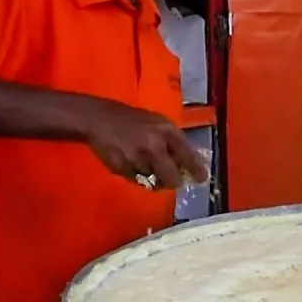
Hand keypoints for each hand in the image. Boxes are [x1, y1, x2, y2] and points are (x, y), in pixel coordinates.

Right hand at [81, 100, 208, 188]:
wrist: (99, 119)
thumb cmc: (132, 120)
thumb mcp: (157, 123)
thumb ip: (172, 142)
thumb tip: (187, 165)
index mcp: (166, 131)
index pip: (188, 155)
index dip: (197, 170)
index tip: (203, 179)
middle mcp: (154, 145)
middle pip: (172, 178)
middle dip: (173, 181)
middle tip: (173, 180)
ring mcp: (138, 159)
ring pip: (154, 182)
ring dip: (153, 178)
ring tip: (145, 163)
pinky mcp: (123, 169)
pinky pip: (137, 180)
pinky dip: (137, 176)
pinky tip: (131, 162)